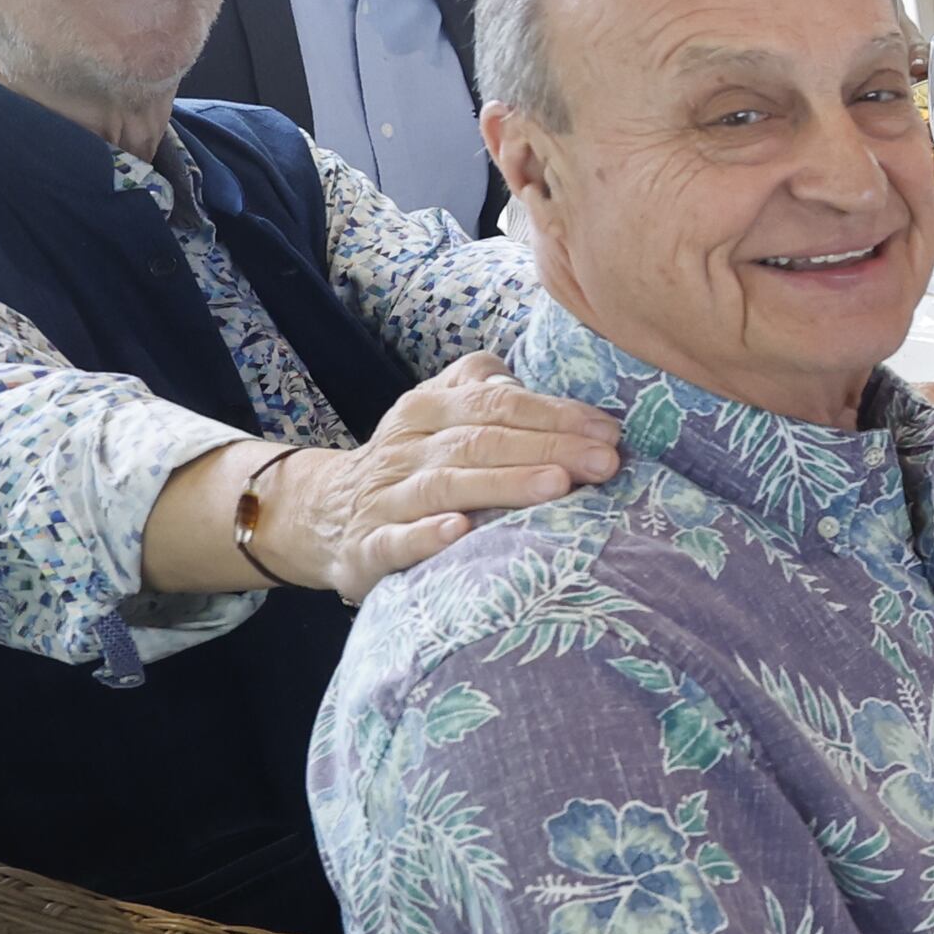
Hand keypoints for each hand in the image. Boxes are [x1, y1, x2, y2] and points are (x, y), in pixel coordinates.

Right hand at [250, 354, 623, 599]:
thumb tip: (549, 388)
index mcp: (429, 408)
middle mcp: (407, 447)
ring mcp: (385, 497)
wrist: (323, 513)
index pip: (499, 404)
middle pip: (482, 442)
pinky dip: (426, 536)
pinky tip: (459, 532)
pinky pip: (395, 540)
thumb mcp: (440, 412)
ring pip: (446, 485)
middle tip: (605, 462)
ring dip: (504, 485)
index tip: (610, 432)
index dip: (556, 415)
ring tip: (557, 485)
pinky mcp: (368, 546)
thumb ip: (487, 390)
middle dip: (549, 448)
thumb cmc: (411, 460)